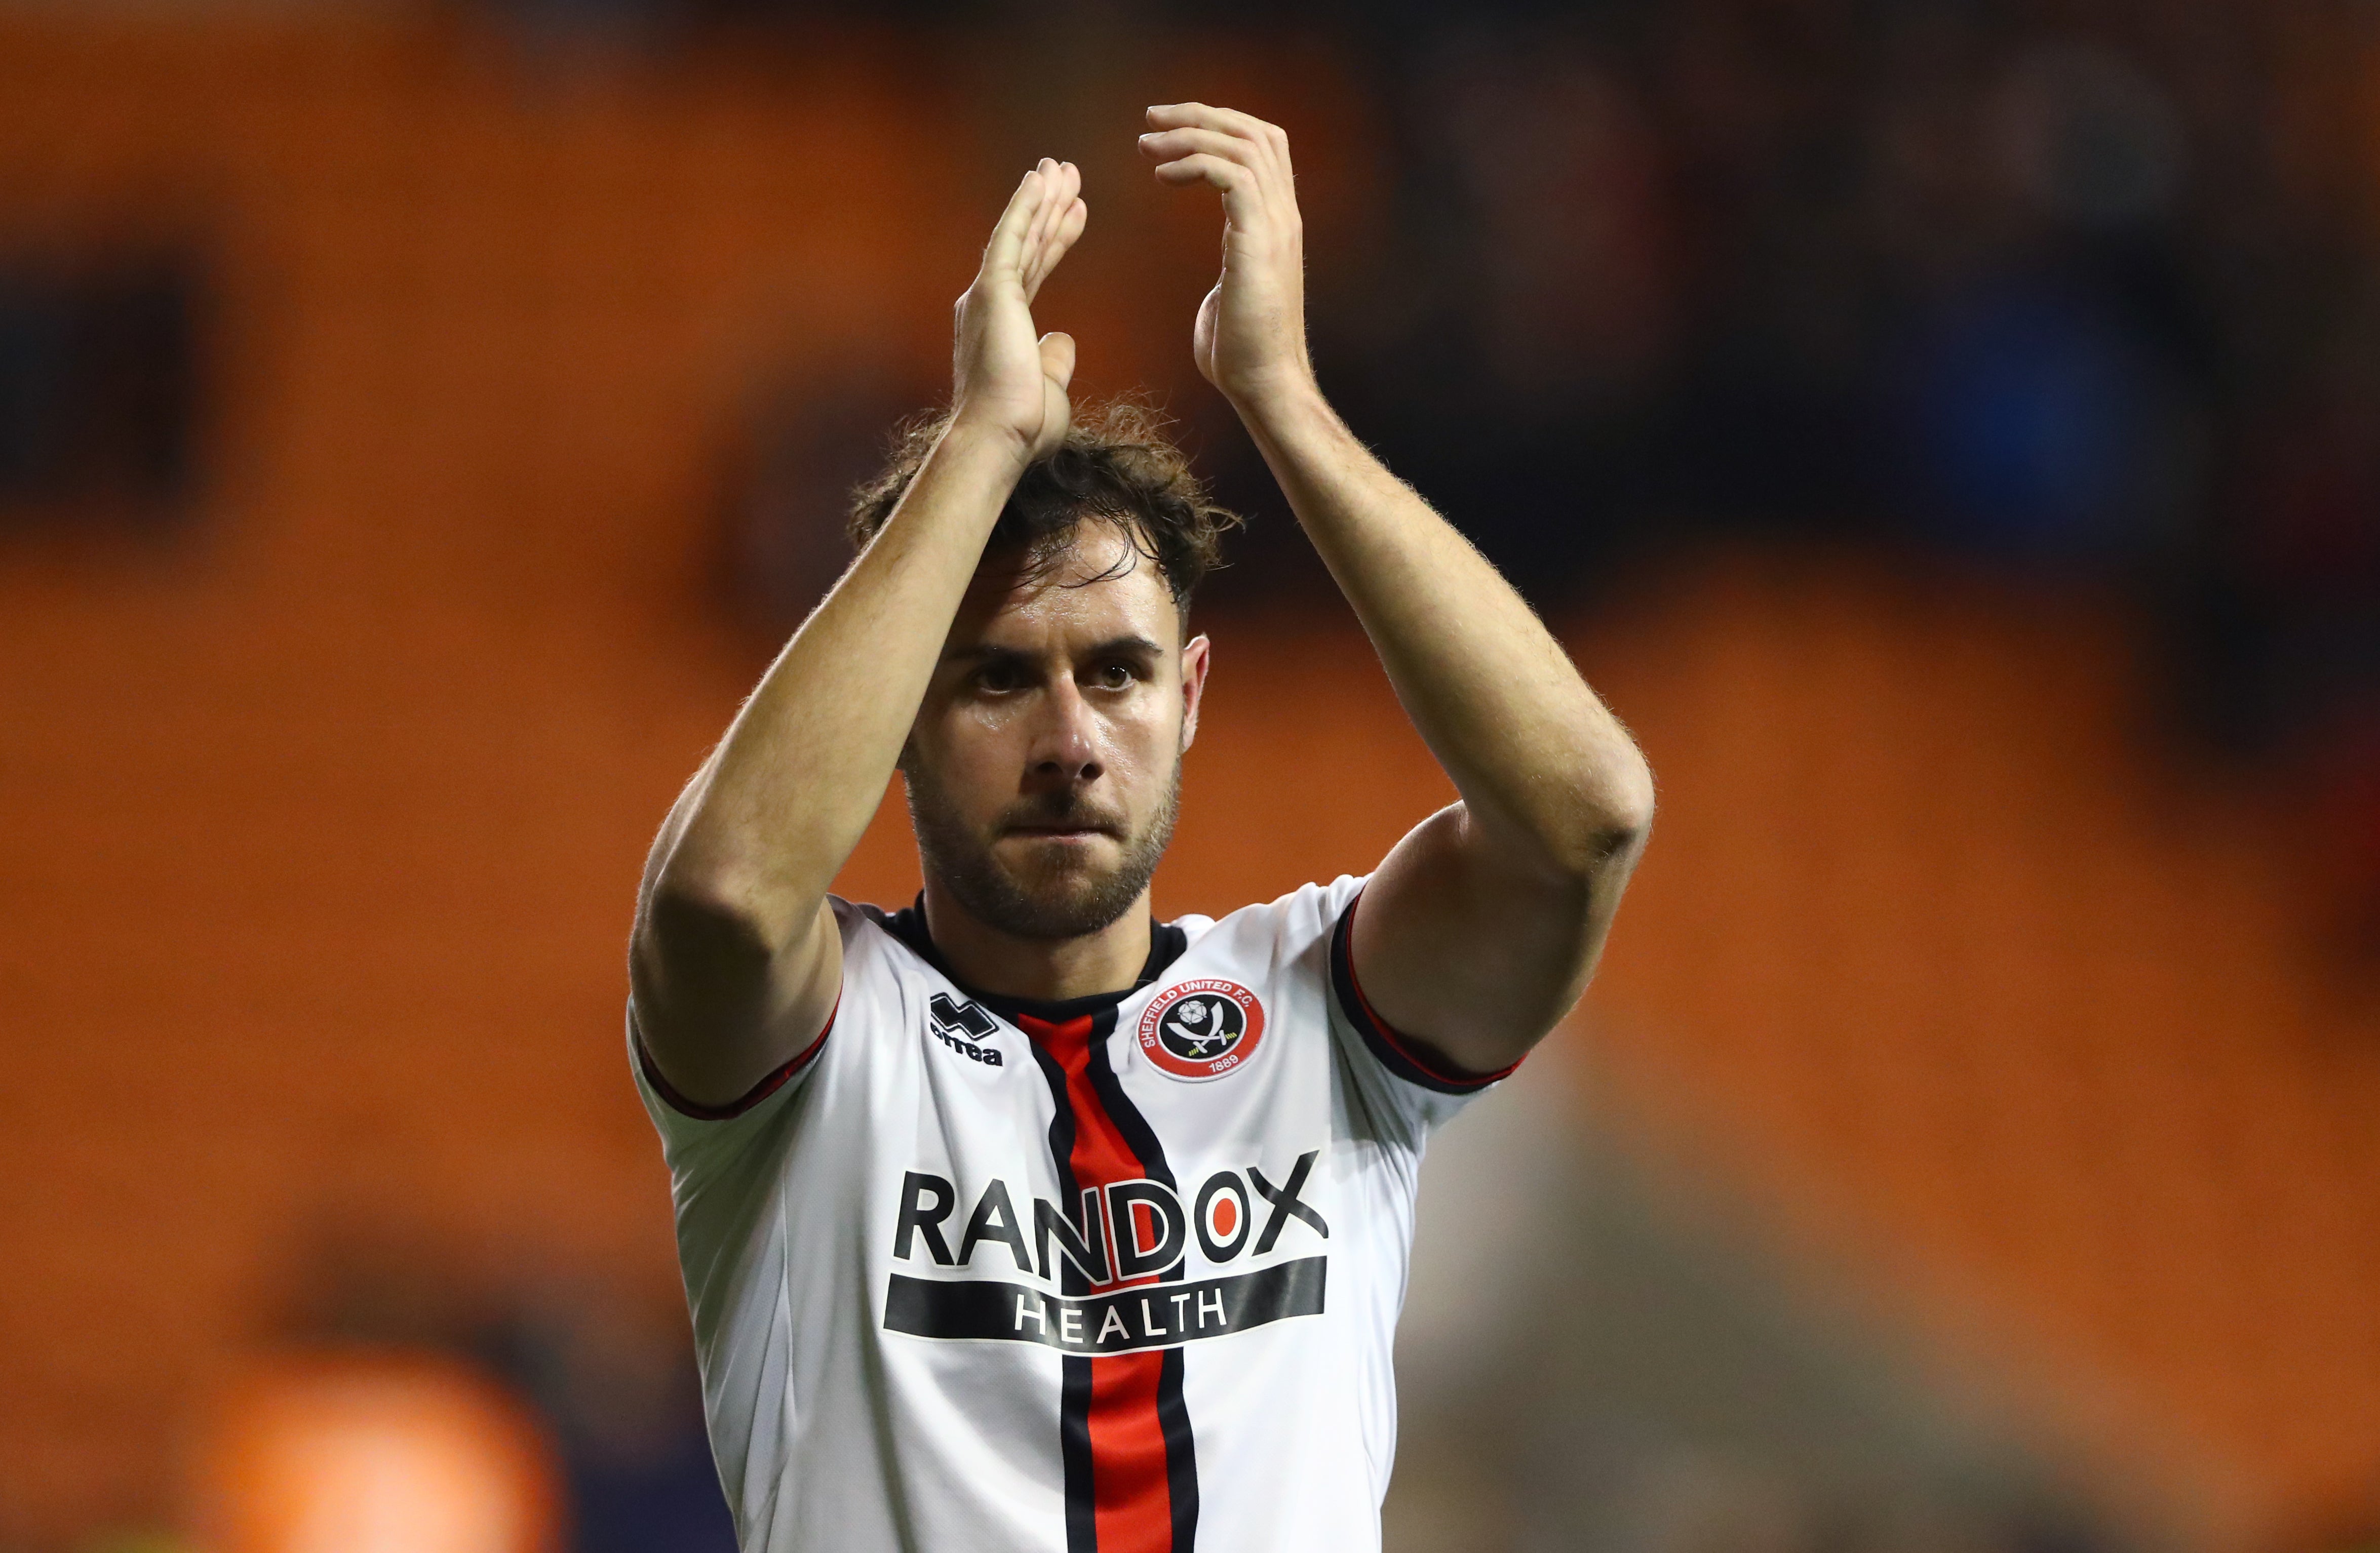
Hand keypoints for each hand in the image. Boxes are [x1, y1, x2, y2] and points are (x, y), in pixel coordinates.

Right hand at [951, 158, 1087, 463]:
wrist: (998, 437)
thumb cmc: (1021, 425)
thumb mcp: (1049, 387)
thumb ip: (1054, 360)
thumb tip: (1063, 338)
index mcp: (1002, 326)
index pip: (1035, 271)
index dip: (1055, 239)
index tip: (1074, 212)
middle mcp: (988, 305)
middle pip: (1028, 246)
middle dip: (1048, 209)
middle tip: (1066, 175)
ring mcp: (988, 295)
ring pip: (1020, 235)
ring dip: (1041, 199)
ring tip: (1061, 167)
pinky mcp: (993, 290)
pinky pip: (1010, 238)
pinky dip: (1025, 207)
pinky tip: (1039, 180)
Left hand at [1139, 104, 1313, 406]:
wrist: (1263, 384)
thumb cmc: (1241, 353)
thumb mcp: (1230, 296)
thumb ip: (1227, 272)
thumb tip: (1217, 282)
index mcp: (1277, 224)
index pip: (1262, 147)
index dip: (1217, 127)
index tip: (1168, 131)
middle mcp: (1284, 215)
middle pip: (1254, 132)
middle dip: (1200, 115)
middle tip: (1151, 118)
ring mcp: (1277, 225)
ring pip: (1242, 144)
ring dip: (1189, 134)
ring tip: (1147, 143)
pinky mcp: (1259, 239)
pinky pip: (1230, 174)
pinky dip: (1193, 163)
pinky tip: (1161, 176)